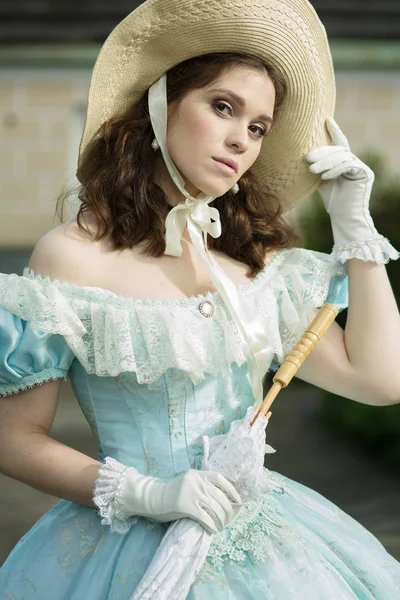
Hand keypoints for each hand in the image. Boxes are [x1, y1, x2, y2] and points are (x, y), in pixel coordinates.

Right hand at [97, 459, 241, 534]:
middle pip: (220, 496)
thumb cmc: (171, 494)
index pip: (220, 479)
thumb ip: (202, 488)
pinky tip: (213, 530)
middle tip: (228, 520)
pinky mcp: (185, 505)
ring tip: (221, 527)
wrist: (151, 498)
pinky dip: (212, 525)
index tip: (238, 500)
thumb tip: (224, 501)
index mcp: (197, 473)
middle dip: (228, 511)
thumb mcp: (189, 485)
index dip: (232, 490)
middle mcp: (196, 480)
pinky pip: (205, 517)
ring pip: (215, 508)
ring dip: (221, 520)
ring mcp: (191, 492)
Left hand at [306, 116, 373, 217]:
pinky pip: (349, 165)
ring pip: (343, 156)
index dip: (334, 130)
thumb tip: (301, 155)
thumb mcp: (320, 180)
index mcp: (344, 161)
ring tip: (312, 169)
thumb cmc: (332, 201)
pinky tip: (325, 176)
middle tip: (307, 158)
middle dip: (322, 152)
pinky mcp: (365, 174)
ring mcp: (361, 167)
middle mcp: (354, 161)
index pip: (339, 143)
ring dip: (326, 162)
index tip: (326, 119)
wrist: (344, 217)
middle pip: (338, 149)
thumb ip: (317, 167)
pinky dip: (336, 169)